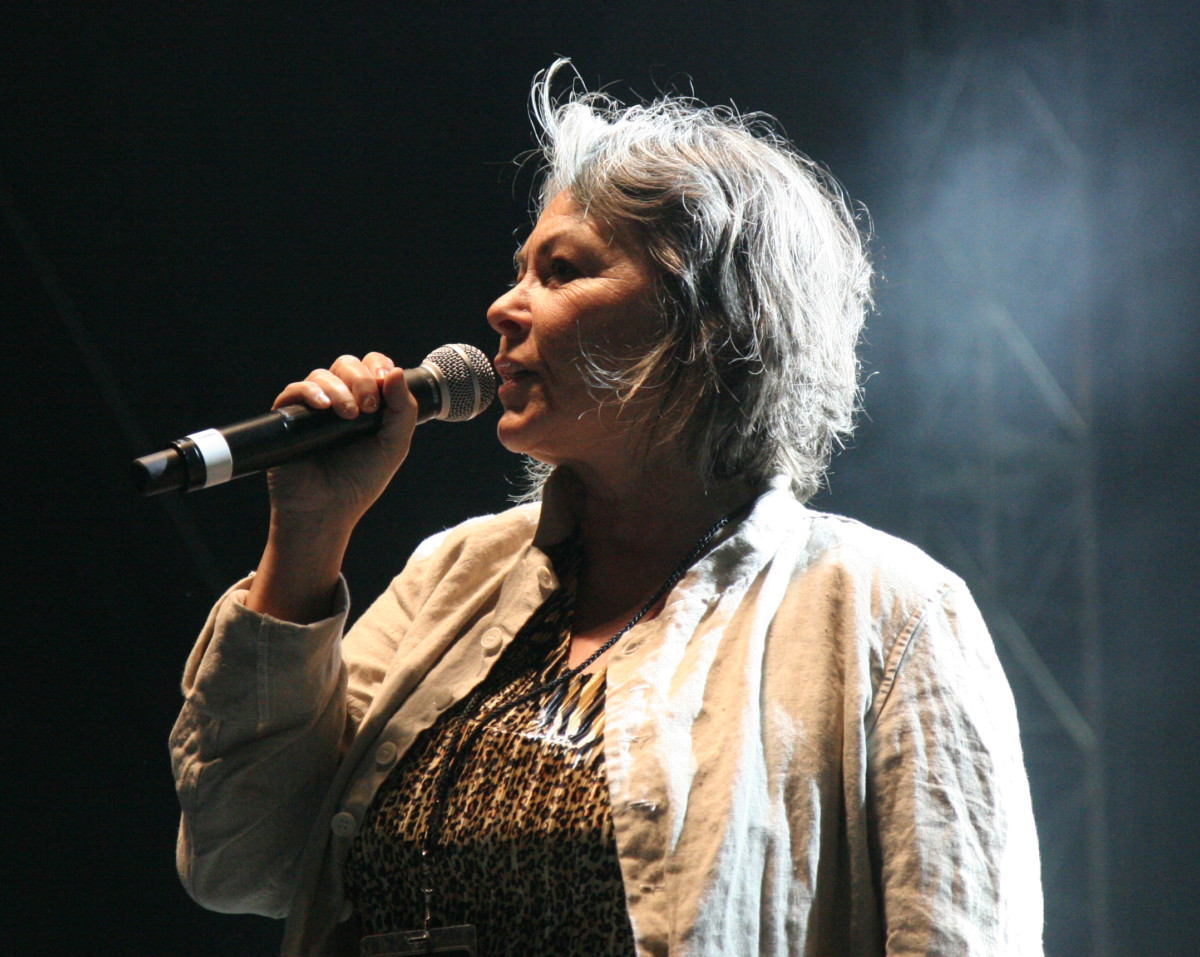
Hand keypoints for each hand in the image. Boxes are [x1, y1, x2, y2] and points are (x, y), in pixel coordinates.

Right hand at [245, 352, 418, 622]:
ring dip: (340, 389)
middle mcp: (339, 401)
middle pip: (347, 365)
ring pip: (322, 375)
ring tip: (350, 415)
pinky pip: (295, 391)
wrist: (326, 511)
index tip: (386, 378)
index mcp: (366, 404)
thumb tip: (396, 371)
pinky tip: (324, 407)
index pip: (370, 367)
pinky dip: (311, 392)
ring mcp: (313, 409)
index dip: (378, 365)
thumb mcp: (394, 445)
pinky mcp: (289, 418)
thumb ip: (402, 409)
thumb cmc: (360, 481)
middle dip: (361, 379)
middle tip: (369, 406)